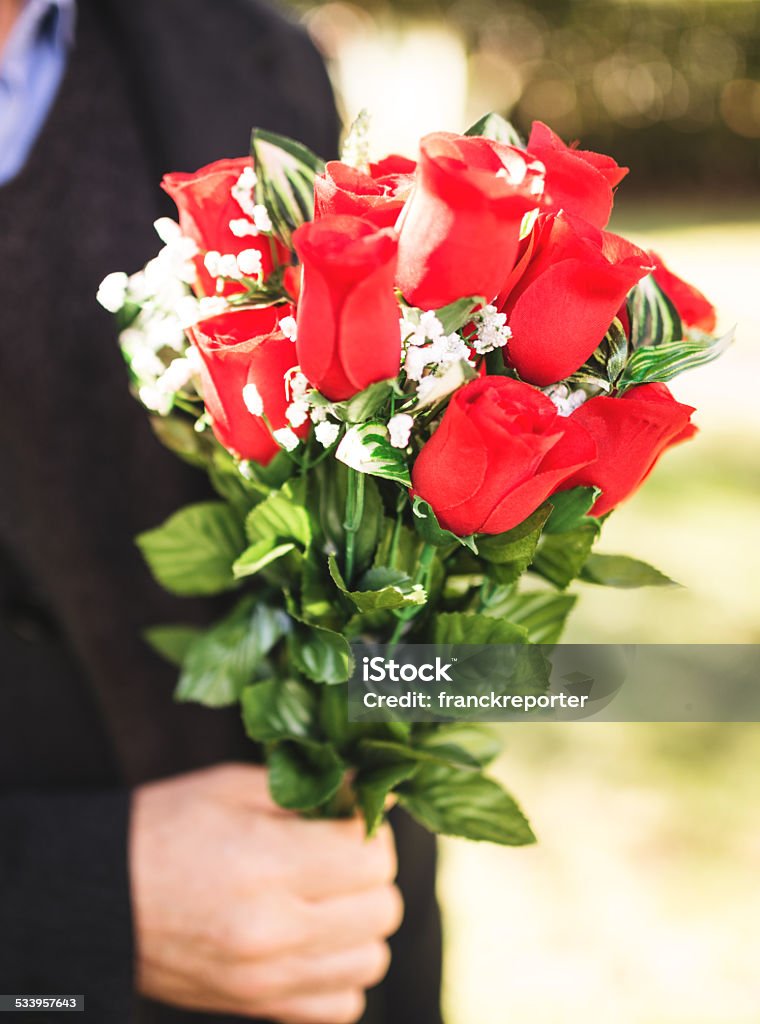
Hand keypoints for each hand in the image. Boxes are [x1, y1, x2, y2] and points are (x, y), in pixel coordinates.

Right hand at [129, 763, 401, 1022]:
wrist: (98, 897)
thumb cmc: (164, 828)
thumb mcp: (232, 787)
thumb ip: (310, 788)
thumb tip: (375, 788)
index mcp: (265, 862)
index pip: (371, 854)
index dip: (368, 828)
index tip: (347, 817)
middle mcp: (273, 929)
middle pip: (383, 907)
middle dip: (371, 872)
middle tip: (338, 853)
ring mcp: (267, 978)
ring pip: (372, 957)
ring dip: (361, 923)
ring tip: (327, 896)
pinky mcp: (258, 1007)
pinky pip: (343, 1004)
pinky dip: (341, 971)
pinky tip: (314, 939)